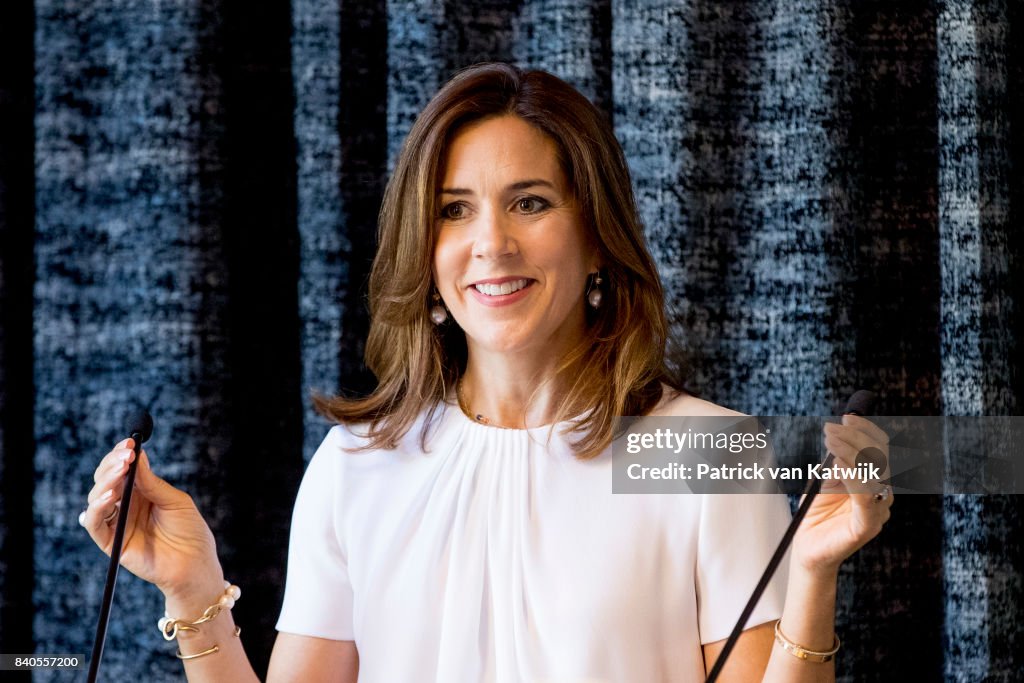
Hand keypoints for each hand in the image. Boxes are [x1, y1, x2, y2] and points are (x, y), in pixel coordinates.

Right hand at [79, 438, 224, 603]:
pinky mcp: (111, 542)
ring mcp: (117, 523)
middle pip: (106, 480)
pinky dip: (97, 508)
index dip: (121, 455)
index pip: (122, 469)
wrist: (195, 564)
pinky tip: (109, 496)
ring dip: (104, 482)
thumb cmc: (190, 531)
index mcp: (141, 492)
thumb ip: (152, 482)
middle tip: (125, 456)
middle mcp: (125, 505)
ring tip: (118, 473)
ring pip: (97, 498)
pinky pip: (95, 523)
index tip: (129, 444)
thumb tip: (137, 455)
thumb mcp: (174, 501)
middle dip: (112, 464)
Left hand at [792, 414, 892, 574]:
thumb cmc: (816, 512)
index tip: (847, 417)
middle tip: (832, 428)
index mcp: (874, 480)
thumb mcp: (821, 479)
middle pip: (880, 458)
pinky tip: (838, 464)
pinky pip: (865, 499)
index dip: (867, 431)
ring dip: (852, 453)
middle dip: (856, 438)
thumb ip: (832, 462)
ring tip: (831, 441)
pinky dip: (853, 478)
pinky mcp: (867, 527)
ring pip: (875, 475)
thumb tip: (837, 439)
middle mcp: (881, 494)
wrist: (807, 547)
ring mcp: (877, 511)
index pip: (881, 450)